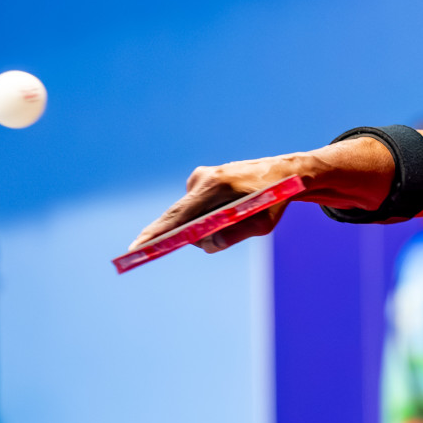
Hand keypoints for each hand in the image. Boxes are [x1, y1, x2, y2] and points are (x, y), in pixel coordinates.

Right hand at [129, 156, 299, 253]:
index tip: (136, 248)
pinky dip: (206, 216)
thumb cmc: (275, 200)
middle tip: (181, 244)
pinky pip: (196, 207)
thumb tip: (207, 244)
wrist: (285, 173)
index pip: (178, 215)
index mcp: (216, 186)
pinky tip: (228, 213)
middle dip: (180, 235)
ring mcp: (201, 176)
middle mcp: (203, 177)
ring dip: (203, 226)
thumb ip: (233, 236)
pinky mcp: (203, 178)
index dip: (157, 234)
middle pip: (179, 216)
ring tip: (237, 220)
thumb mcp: (263, 224)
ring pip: (190, 214)